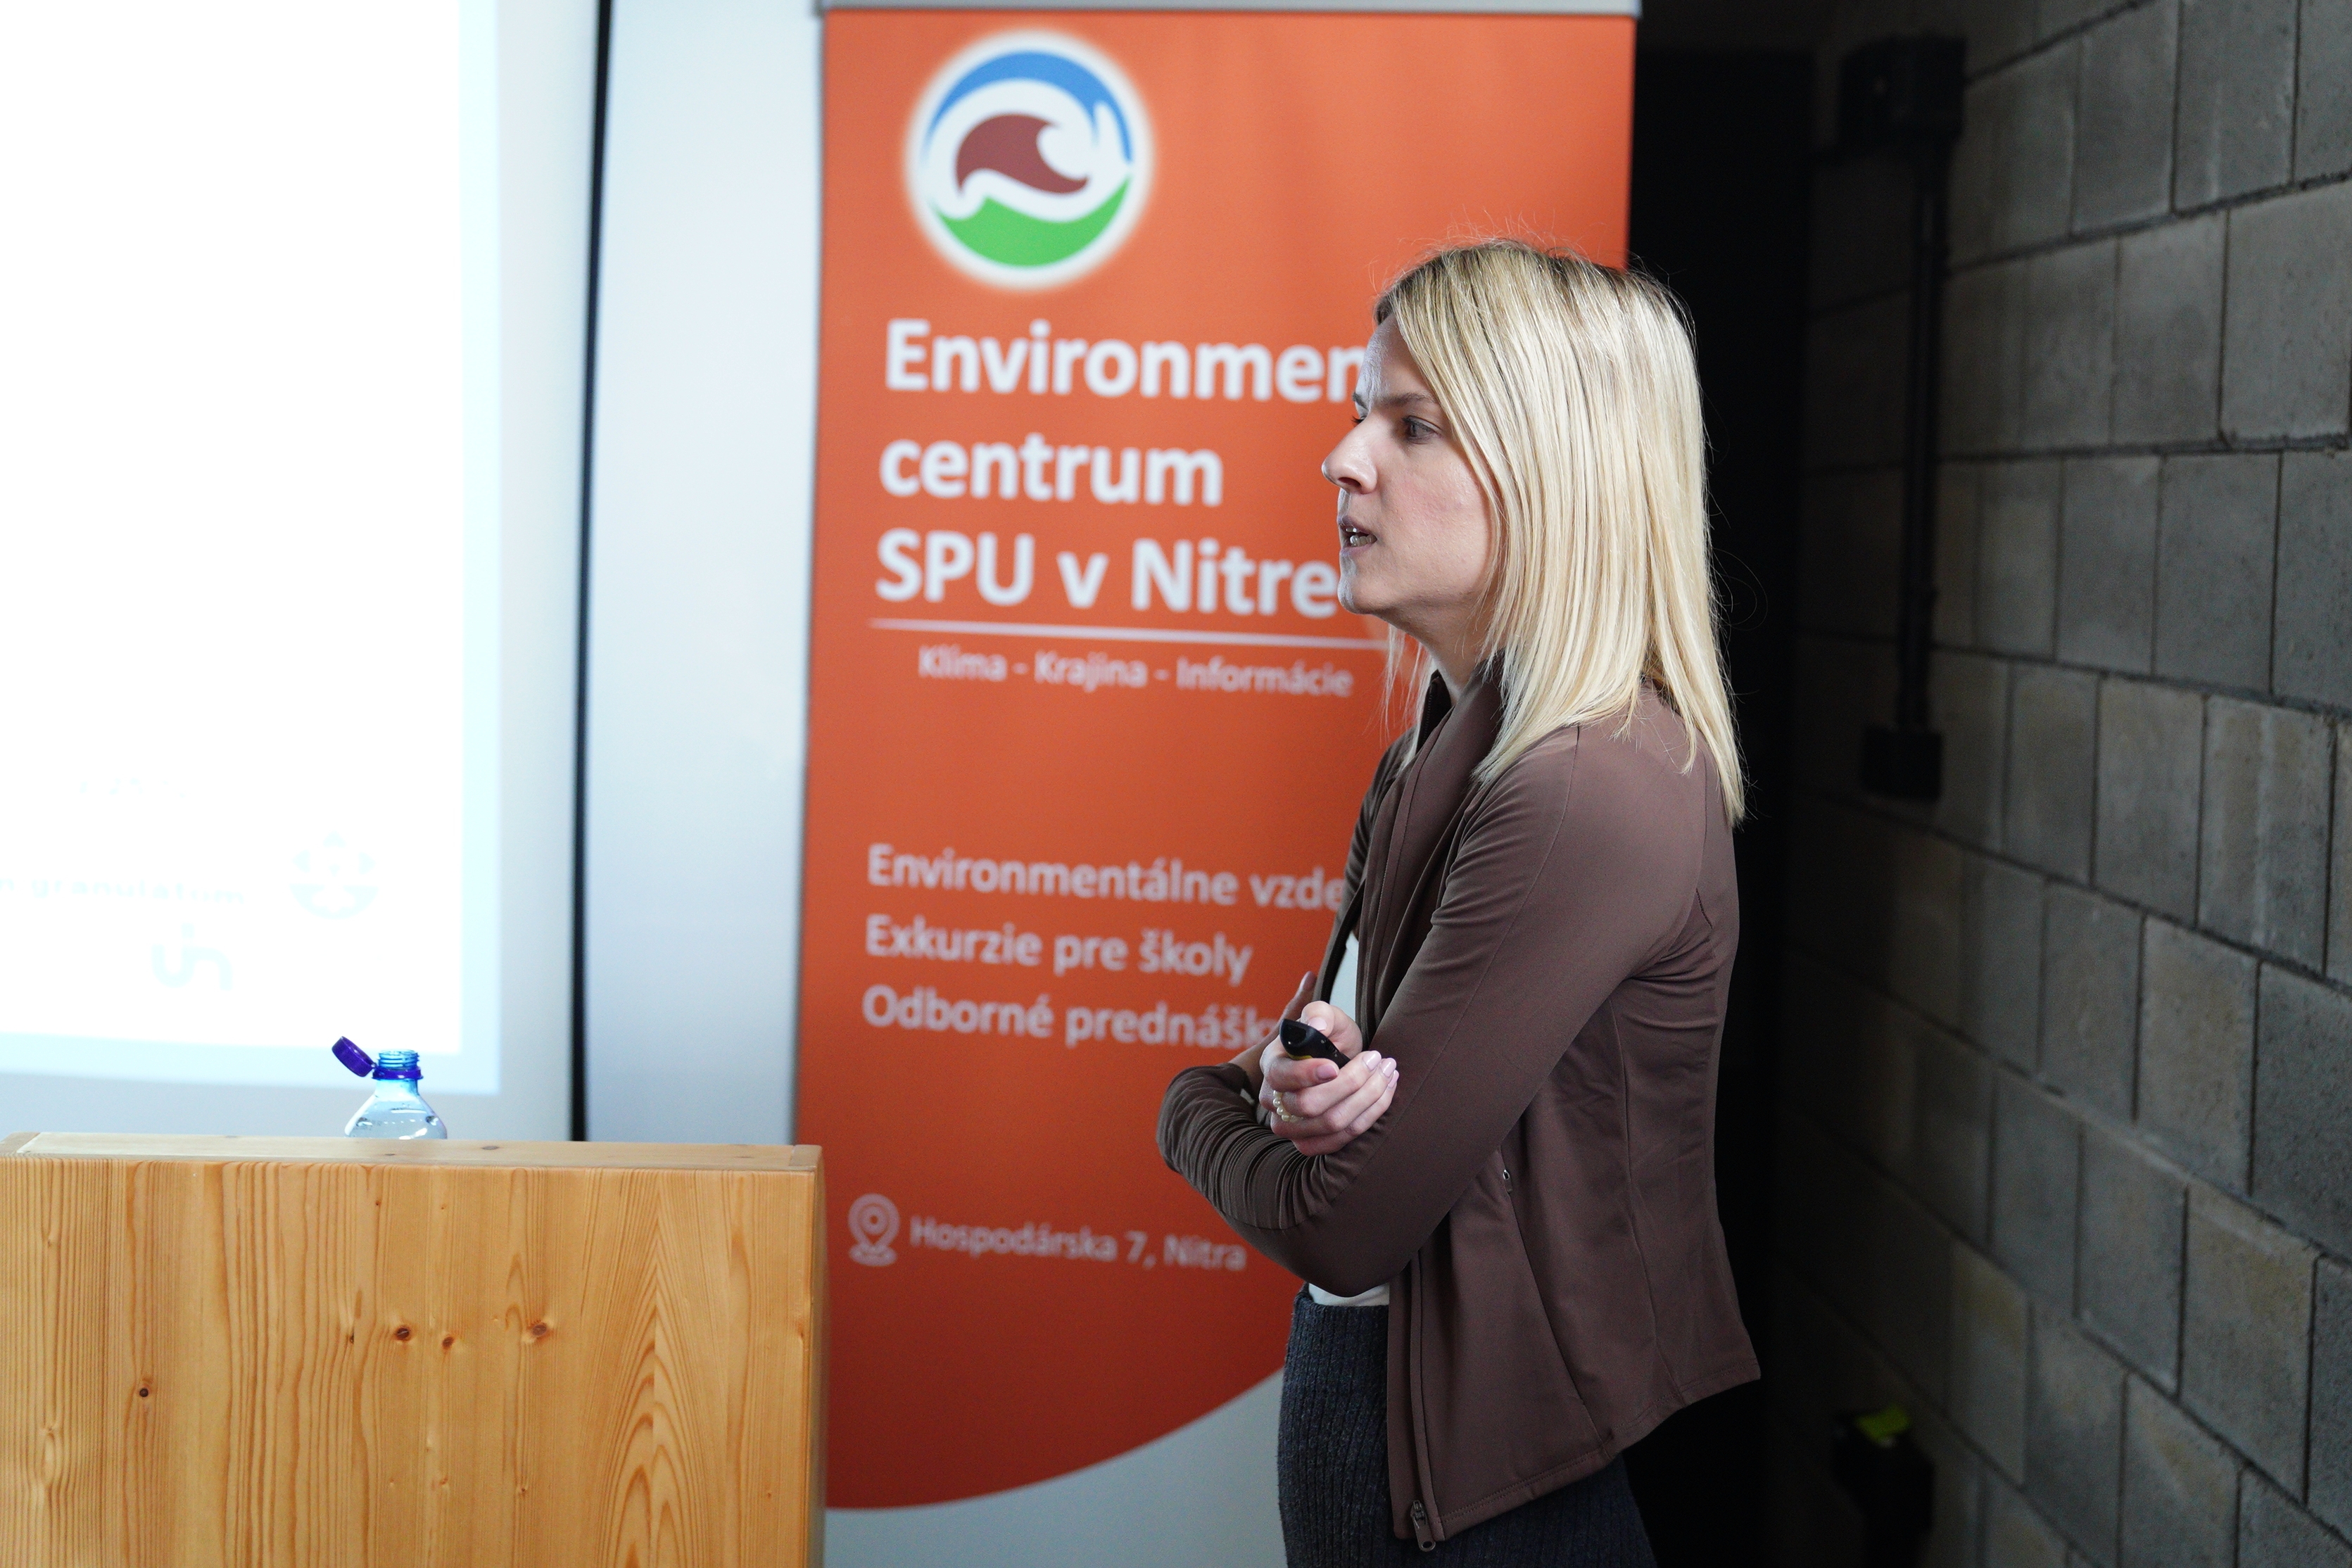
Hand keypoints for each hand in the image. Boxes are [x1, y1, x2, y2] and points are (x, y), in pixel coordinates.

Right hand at [1256, 978, 1394, 1156]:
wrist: (1341, 1060)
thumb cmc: (1330, 1038)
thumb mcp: (1327, 1017)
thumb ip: (1319, 1013)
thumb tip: (1316, 1025)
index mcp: (1272, 1065)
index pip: (1281, 1077)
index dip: (1306, 1075)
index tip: (1335, 1066)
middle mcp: (1275, 1100)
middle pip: (1309, 1106)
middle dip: (1351, 1083)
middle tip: (1378, 1059)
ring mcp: (1290, 1127)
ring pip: (1331, 1124)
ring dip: (1368, 1098)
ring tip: (1388, 1072)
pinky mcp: (1311, 1143)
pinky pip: (1342, 1140)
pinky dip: (1370, 1116)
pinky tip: (1385, 1093)